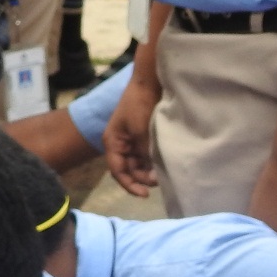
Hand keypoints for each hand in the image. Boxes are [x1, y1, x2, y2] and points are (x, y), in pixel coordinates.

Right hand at [103, 73, 158, 196]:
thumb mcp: (141, 131)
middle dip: (142, 177)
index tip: (145, 194)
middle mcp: (120, 143)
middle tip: (160, 180)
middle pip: (128, 169)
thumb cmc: (139, 105)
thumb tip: (152, 174)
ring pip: (138, 163)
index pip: (118, 171)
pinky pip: (145, 154)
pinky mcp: (142, 135)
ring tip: (163, 173)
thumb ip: (144, 153)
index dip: (130, 185)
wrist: (148, 82)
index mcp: (112, 142)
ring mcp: (131, 139)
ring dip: (148, 170)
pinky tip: (163, 162)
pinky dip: (153, 160)